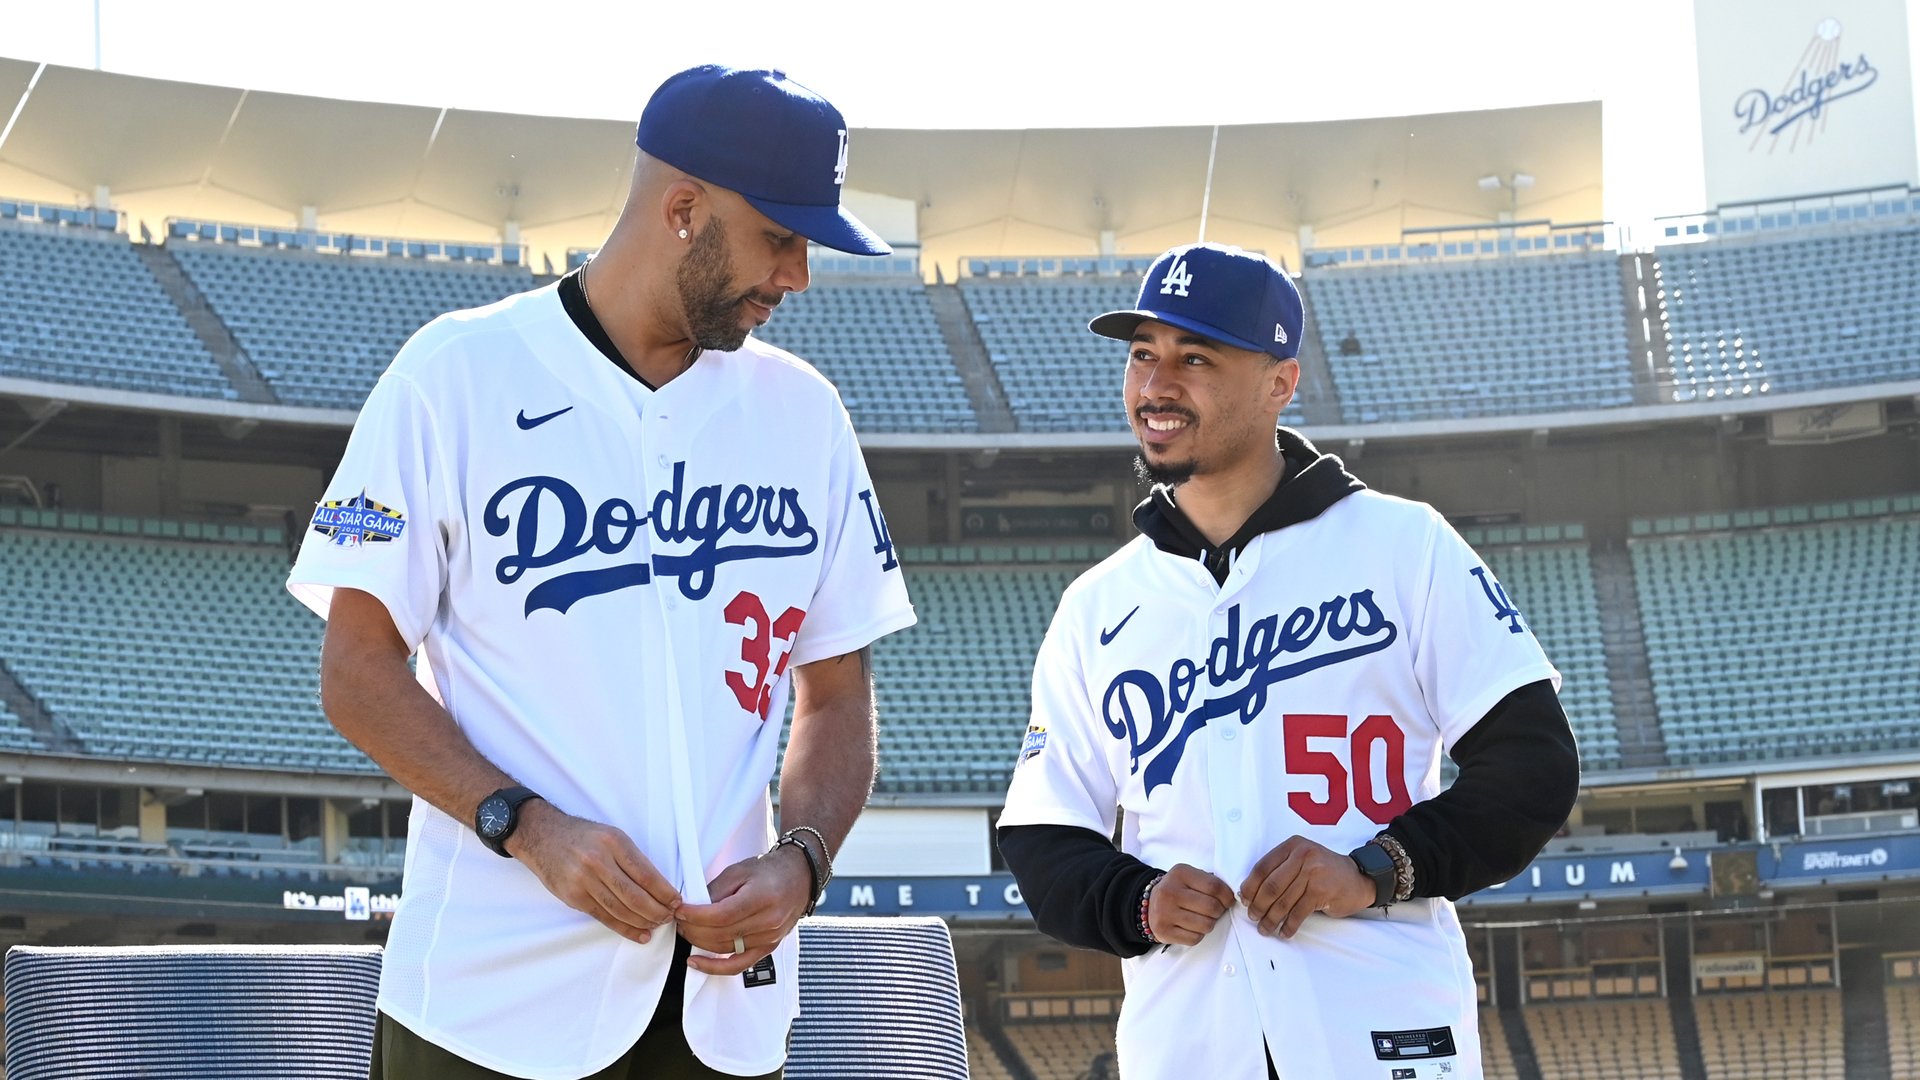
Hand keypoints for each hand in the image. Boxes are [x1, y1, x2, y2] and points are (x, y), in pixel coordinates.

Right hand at [506, 800, 681, 944]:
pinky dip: (624, 928)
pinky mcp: (573, 897)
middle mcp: (598, 861)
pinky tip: (639, 933)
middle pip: (635, 896)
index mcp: (614, 842)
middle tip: (670, 917)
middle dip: (657, 911)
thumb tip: (659, 886)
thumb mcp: (611, 835)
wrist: (543, 836)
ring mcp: (583, 881)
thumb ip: (632, 858)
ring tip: (657, 925)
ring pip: (620, 909)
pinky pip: (604, 917)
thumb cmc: (583, 836)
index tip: (677, 902)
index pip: (646, 874)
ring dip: (643, 922)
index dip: (664, 892)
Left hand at [674, 844, 812, 975]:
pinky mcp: (767, 948)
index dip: (696, 915)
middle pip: (721, 934)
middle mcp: (768, 921)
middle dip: (693, 928)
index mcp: (761, 898)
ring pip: (724, 949)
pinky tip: (696, 963)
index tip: (679, 910)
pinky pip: (738, 965)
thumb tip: (693, 907)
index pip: (722, 914)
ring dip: (699, 943)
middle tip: (678, 920)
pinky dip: (715, 967)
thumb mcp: (740, 870)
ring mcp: (769, 938)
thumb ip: (716, 889)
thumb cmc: (769, 871)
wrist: (799, 879)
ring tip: (685, 932)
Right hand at [1146, 863, 1235, 946]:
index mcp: (1180, 873)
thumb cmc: (1177, 890)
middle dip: (1219, 911)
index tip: (1228, 900)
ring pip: (1206, 925)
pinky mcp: (1163, 931)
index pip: (1214, 886)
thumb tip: (1233, 896)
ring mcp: (1164, 912)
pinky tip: (1191, 927)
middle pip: (1211, 907)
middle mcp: (1170, 892)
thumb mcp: (1190, 877)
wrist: (1148, 904)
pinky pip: (1195, 938)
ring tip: (1202, 918)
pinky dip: (1198, 935)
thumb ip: (1209, 882)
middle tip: (1215, 910)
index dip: (1227, 896)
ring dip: (1209, 924)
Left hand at [1238, 836, 1375, 938]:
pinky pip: (1298, 913)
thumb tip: (1251, 893)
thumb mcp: (1302, 859)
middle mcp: (1302, 856)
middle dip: (1258, 905)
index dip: (1250, 886)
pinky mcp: (1322, 891)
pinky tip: (1284, 932)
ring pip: (1283, 901)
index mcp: (1293, 846)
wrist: (1359, 878)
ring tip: (1265, 928)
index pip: (1262, 867)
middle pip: (1270, 885)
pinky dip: (1289, 925)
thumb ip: (1280, 869)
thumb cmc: (1325, 872)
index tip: (1244, 900)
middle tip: (1253, 916)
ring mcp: (1313, 873)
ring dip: (1271, 919)